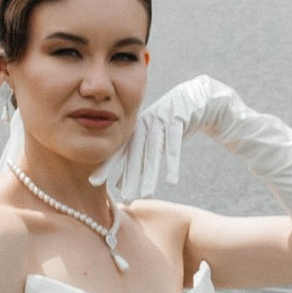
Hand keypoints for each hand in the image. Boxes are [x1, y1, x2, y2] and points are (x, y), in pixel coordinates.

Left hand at [96, 75, 244, 200]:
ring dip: (150, 173)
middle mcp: (146, 123)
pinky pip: (175, 143)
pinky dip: (172, 161)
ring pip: (154, 150)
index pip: (121, 149)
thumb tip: (117, 182)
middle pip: (136, 152)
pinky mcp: (179, 117)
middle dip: (129, 174)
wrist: (198, 97)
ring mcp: (162, 120)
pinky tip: (171, 180)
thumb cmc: (172, 123)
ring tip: (146, 194)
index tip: (94, 181)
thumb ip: (137, 156)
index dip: (108, 165)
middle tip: (123, 195)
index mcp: (138, 128)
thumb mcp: (154, 138)